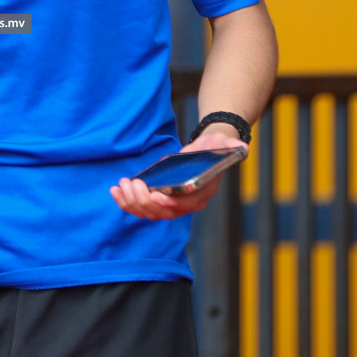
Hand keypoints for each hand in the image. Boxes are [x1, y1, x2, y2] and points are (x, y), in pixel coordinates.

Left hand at [110, 126, 247, 220]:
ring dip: (131, 202)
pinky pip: (140, 208)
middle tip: (132, 183)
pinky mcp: (157, 199)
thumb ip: (230, 146)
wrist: (206, 149)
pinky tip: (115, 191)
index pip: (184, 205)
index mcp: (201, 194)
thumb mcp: (222, 143)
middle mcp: (186, 204)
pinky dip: (126, 202)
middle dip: (144, 201)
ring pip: (148, 213)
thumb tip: (242, 147)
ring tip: (120, 186)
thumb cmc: (213, 146)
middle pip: (162, 212)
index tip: (154, 194)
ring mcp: (171, 204)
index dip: (169, 203)